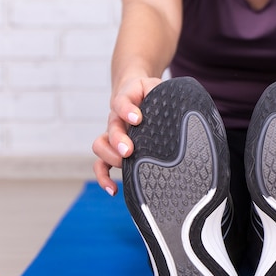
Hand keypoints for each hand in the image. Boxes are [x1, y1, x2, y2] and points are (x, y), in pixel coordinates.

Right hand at [92, 76, 162, 194]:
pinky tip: (114, 189)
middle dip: (118, 140)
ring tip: (124, 164)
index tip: (138, 118)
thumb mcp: (156, 86)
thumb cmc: (149, 92)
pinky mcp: (113, 150)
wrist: (134, 92)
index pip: (121, 102)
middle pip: (111, 127)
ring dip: (111, 157)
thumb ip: (161, 91)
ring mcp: (112, 134)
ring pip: (100, 146)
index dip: (127, 111)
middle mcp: (116, 118)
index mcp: (127, 100)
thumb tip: (175, 101)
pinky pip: (101, 165)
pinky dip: (103, 178)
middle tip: (129, 150)